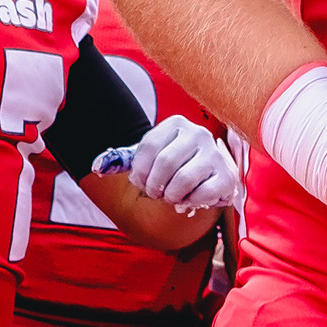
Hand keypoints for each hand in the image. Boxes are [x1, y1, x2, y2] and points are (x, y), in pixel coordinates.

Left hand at [112, 114, 243, 218]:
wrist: (202, 178)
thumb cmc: (170, 167)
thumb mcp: (148, 158)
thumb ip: (124, 160)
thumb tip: (98, 167)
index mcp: (177, 123)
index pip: (149, 146)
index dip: (139, 171)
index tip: (139, 183)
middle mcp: (199, 134)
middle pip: (165, 163)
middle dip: (154, 186)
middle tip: (154, 194)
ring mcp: (216, 155)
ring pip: (183, 180)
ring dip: (170, 196)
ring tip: (169, 197)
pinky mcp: (228, 177)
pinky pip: (203, 194)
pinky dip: (190, 202)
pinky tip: (188, 199)